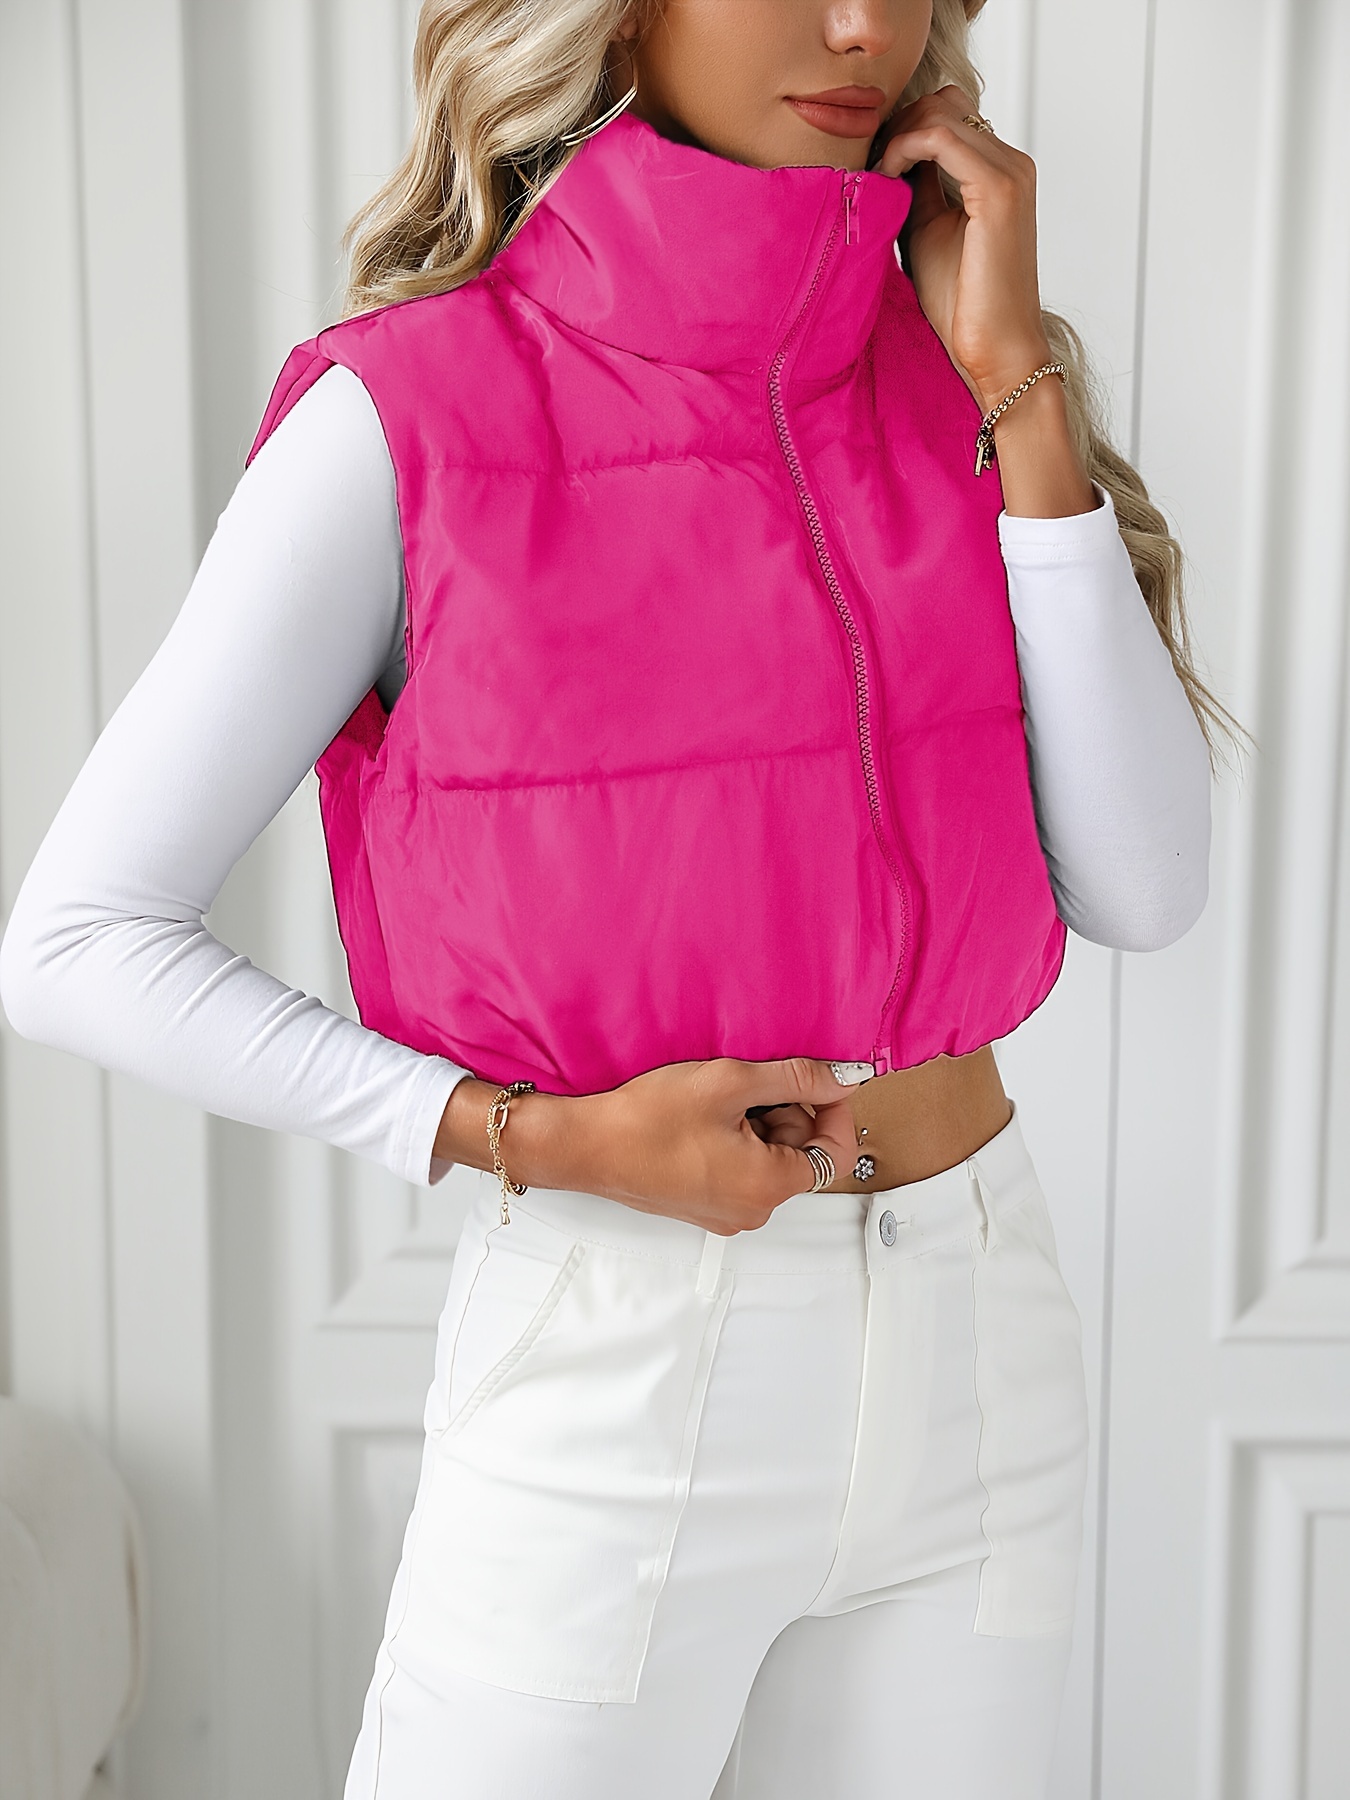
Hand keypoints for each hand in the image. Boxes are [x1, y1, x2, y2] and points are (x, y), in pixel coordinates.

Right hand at [438, 1058, 861, 1233]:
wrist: (585, 1146)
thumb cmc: (647, 1119)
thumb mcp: (729, 1083)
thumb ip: (794, 1078)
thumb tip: (842, 1078)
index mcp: (769, 1186)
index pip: (838, 1153)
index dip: (833, 1109)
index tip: (813, 1078)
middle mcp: (754, 1211)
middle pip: (801, 1154)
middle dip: (785, 1112)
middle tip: (745, 1084)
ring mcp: (726, 1214)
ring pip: (769, 1159)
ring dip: (756, 1123)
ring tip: (716, 1099)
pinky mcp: (703, 1208)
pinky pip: (740, 1170)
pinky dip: (733, 1139)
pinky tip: (701, 1118)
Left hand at [873, 85, 1096, 518]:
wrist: (995, 354)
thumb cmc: (962, 305)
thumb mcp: (926, 231)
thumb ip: (915, 188)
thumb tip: (884, 157)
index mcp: (999, 172)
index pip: (947, 117)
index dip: (902, 131)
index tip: (870, 165)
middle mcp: (1012, 163)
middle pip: (943, 105)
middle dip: (897, 128)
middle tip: (867, 167)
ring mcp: (1010, 172)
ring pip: (940, 113)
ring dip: (897, 137)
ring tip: (875, 176)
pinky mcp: (999, 189)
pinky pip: (939, 138)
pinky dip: (903, 149)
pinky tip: (885, 178)